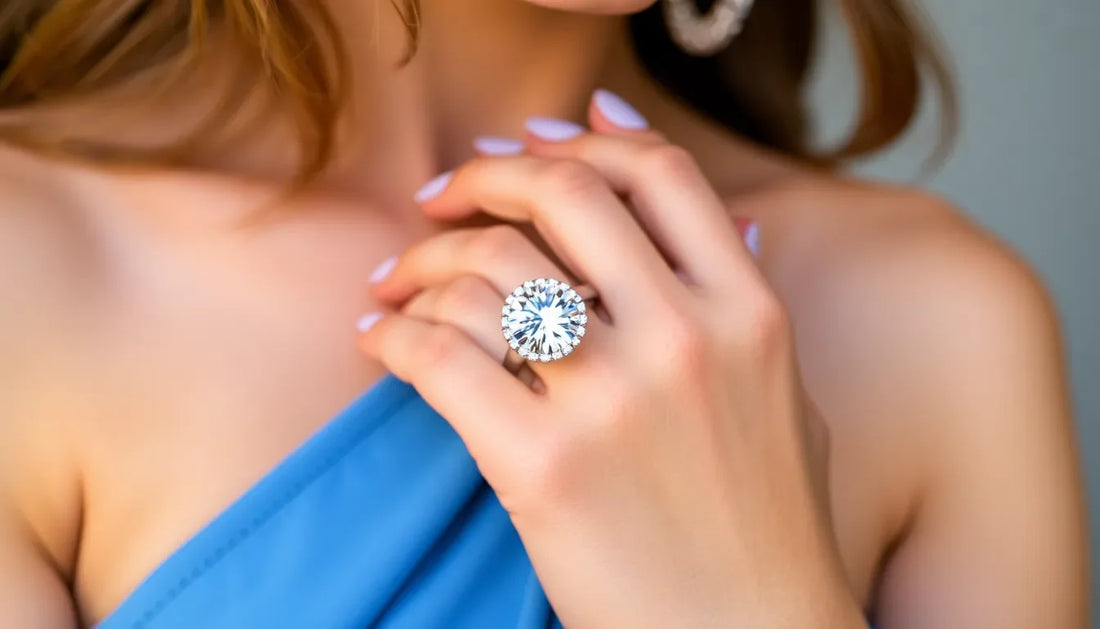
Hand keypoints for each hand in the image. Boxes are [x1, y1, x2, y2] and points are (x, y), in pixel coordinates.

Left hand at [359, 93, 862, 627]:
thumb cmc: (770, 531)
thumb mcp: (790, 400)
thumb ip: (751, 307)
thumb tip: (737, 216)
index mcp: (752, 313)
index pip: (662, 172)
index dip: (583, 137)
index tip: (524, 147)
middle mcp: (689, 338)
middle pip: (564, 193)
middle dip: (483, 178)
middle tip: (440, 199)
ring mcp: (617, 400)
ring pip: (490, 268)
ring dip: (422, 262)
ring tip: (396, 284)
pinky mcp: (545, 467)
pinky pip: (442, 356)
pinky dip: (394, 336)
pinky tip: (381, 342)